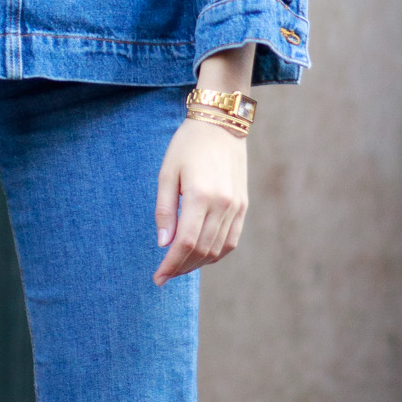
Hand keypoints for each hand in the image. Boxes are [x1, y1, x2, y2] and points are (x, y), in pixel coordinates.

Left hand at [153, 115, 248, 283]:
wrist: (221, 124)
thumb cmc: (187, 145)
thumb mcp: (167, 173)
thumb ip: (165, 210)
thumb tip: (163, 244)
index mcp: (200, 196)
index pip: (185, 243)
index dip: (170, 265)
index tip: (158, 278)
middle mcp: (222, 205)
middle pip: (202, 251)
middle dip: (181, 268)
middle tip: (165, 274)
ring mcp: (236, 207)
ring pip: (217, 250)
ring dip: (197, 264)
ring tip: (179, 266)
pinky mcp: (243, 206)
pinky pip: (231, 240)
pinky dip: (215, 254)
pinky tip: (200, 256)